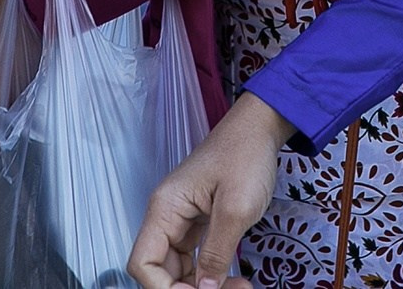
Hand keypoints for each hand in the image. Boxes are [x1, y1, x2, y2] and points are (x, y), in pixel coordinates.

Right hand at [127, 93, 286, 288]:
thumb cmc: (244, 154)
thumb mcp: (235, 208)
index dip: (164, 288)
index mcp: (165, 208)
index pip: (143, 263)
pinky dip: (210, 273)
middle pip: (160, 270)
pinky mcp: (198, 222)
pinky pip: (194, 257)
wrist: (259, 130)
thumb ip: (216, 252)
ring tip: (236, 286)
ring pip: (178, 268)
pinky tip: (231, 278)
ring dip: (202, 284)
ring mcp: (182, 219)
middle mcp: (167, 215)